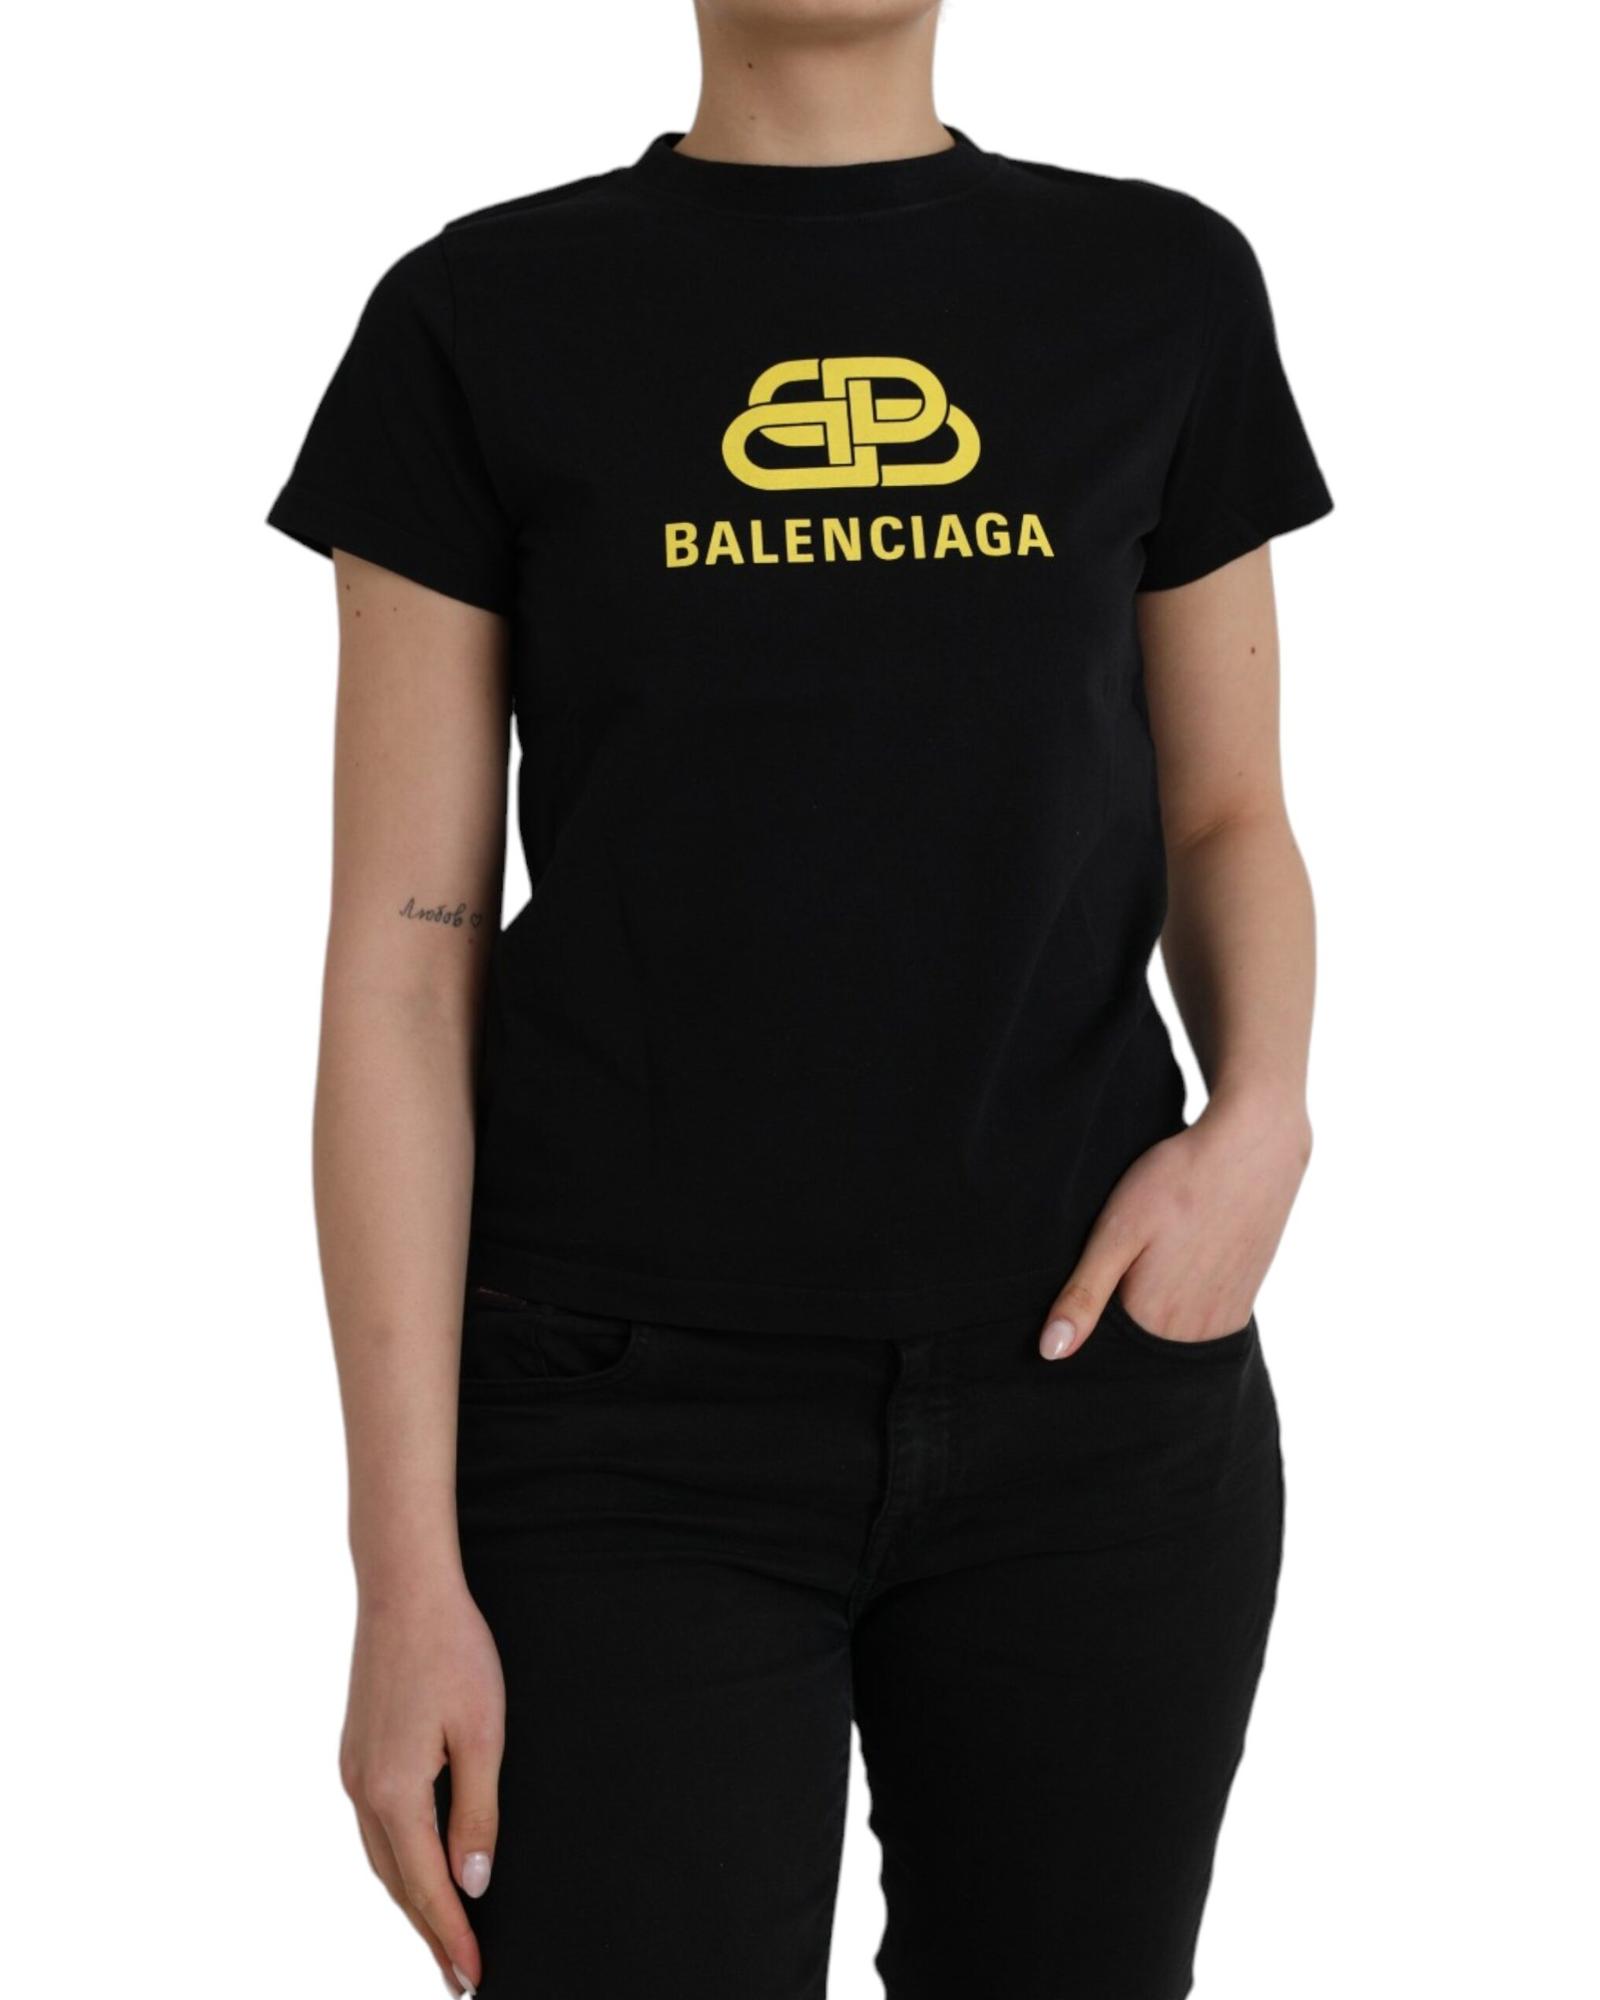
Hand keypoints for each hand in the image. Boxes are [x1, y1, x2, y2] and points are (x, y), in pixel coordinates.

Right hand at [339, 1574, 505, 1995]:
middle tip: (459, 1976)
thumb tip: (472, 1886)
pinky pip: (375, 1826)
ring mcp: (353, 1769)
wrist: (403, 1588)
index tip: (474, 1978)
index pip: (427, 1888)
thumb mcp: (482, 1735)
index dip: (452, 1936)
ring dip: (411, 1899)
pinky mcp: (356, 1750)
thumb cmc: (453, 1652)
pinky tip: (416, 1865)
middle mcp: (363, 1790)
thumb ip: (476, 1815)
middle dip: (429, 1931)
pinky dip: (397, 1860)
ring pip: (381, 1857)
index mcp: (393, 1793)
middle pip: (396, 1884)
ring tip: (443, 1934)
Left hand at [1039, 1094, 1311, 1356]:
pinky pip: (1200, 1329)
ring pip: (1169, 1342)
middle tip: (1120, 1271)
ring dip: (1150, 1323)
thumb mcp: (1116, 1232)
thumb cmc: (1177, 1183)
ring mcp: (1223, 1322)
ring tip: (1147, 1270)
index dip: (1086, 1331)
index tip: (1076, 1301)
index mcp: (1154, 1320)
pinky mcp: (1241, 1305)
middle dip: (1117, 1331)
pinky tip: (1173, 1276)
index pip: (1107, 1354)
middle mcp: (1193, 1333)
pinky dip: (1180, 1316)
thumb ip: (1084, 1294)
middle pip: (1140, 1352)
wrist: (1253, 1151)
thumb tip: (1050, 1351)